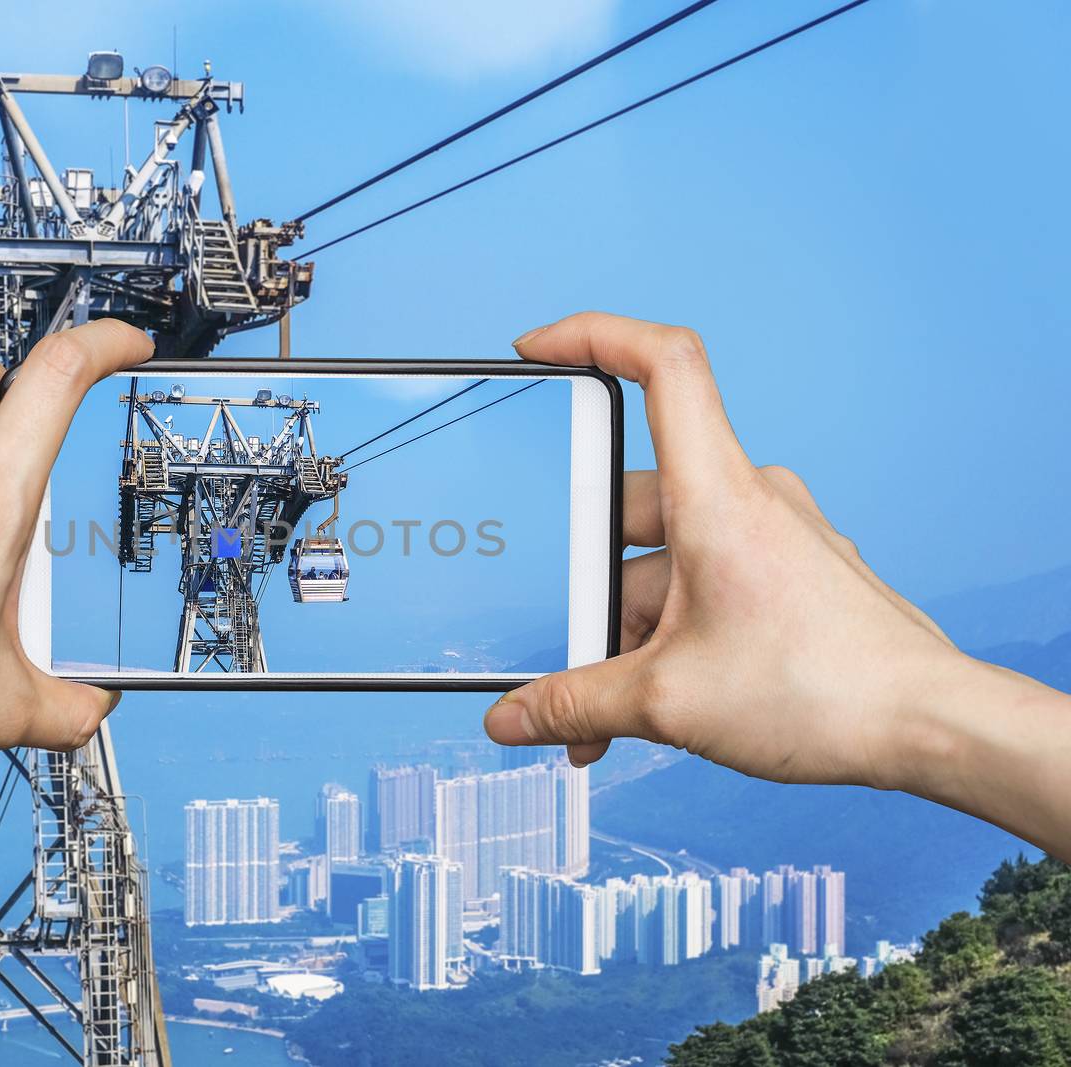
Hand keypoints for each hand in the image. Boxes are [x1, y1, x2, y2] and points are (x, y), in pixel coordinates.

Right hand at [483, 312, 965, 791]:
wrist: (928, 727)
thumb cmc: (824, 691)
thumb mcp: (666, 702)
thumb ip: (574, 705)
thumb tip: (511, 718)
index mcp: (718, 496)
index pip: (662, 365)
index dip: (593, 335)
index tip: (535, 348)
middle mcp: (748, 500)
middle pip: (632, 505)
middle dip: (587, 587)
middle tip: (569, 648)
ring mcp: (772, 537)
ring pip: (663, 560)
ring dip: (624, 632)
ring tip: (606, 713)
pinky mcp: (786, 576)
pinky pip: (701, 587)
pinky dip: (665, 638)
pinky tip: (650, 703)